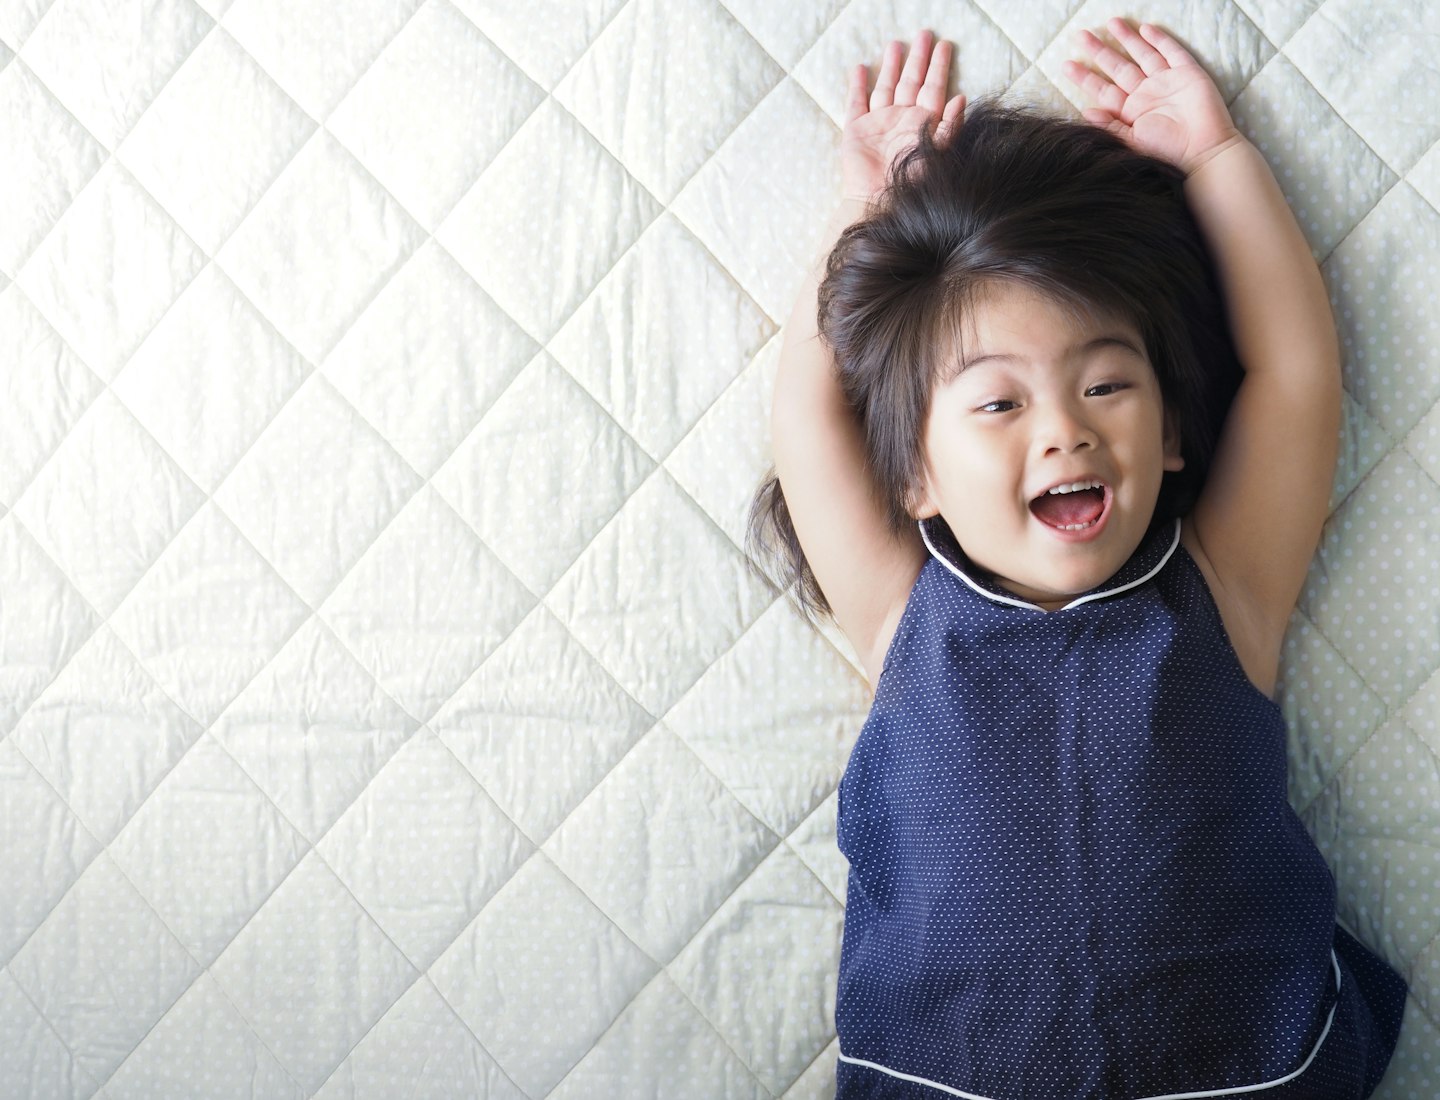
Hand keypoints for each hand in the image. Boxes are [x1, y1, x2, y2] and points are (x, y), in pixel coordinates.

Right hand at [842, 30, 965, 203]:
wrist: (879, 202)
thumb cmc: (911, 182)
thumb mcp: (938, 153)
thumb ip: (950, 127)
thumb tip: (961, 98)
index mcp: (922, 123)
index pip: (933, 88)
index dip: (939, 67)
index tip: (945, 45)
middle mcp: (901, 119)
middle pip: (910, 81)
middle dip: (917, 58)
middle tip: (924, 34)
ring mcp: (878, 124)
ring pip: (885, 87)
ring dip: (889, 66)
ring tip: (895, 45)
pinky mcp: (856, 131)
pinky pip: (855, 103)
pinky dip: (856, 86)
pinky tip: (859, 69)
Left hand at [1063, 18, 1241, 174]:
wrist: (1203, 152)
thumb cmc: (1166, 153)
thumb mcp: (1131, 143)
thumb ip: (1110, 127)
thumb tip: (1086, 111)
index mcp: (1130, 112)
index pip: (1103, 90)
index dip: (1085, 77)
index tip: (1067, 65)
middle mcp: (1145, 94)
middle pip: (1118, 67)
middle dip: (1100, 51)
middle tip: (1080, 36)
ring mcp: (1166, 82)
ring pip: (1142, 54)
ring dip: (1127, 39)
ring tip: (1110, 23)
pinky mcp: (1187, 74)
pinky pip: (1172, 52)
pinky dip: (1159, 40)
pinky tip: (1145, 29)